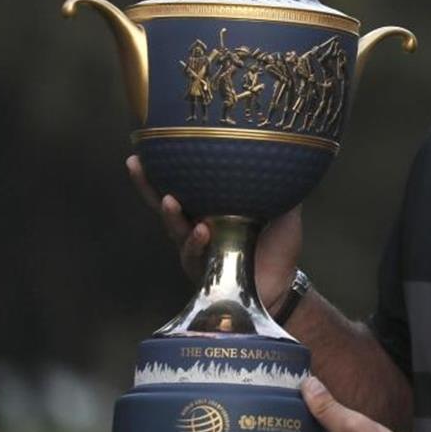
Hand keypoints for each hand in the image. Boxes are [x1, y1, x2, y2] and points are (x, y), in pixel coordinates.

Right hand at [125, 155, 303, 309]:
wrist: (285, 286)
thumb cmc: (279, 248)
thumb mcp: (285, 213)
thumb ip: (284, 188)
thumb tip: (295, 153)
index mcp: (212, 209)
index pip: (183, 184)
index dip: (164, 167)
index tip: (147, 145)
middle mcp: (197, 227)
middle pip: (163, 203)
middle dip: (146, 184)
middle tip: (135, 162)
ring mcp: (197, 250)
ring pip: (175, 229)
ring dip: (170, 214)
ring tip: (169, 199)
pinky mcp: (202, 272)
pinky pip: (194, 255)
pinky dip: (196, 243)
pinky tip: (201, 230)